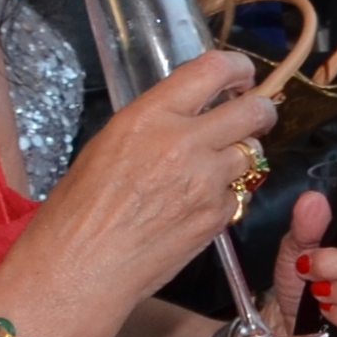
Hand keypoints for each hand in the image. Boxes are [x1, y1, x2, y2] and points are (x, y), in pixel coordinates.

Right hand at [6, 48, 271, 323]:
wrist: (79, 269)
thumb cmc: (76, 211)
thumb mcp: (106, 146)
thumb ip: (152, 125)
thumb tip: (184, 116)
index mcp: (149, 116)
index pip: (212, 70)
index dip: (236, 67)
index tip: (241, 74)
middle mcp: (184, 143)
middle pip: (253, 111)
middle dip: (260, 110)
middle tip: (255, 114)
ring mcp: (206, 182)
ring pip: (253, 154)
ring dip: (244, 154)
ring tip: (220, 164)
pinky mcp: (216, 217)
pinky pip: (239, 194)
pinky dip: (228, 194)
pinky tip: (201, 203)